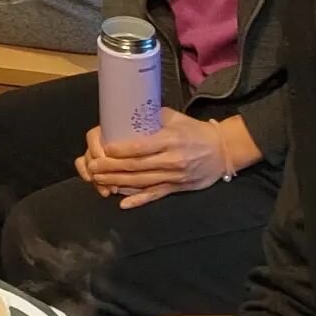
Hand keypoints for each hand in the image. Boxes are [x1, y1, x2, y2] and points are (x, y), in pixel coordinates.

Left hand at [76, 109, 231, 208]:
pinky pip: (155, 195)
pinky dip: (139, 200)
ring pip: (142, 182)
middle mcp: (171, 160)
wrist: (222, 150)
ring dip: (118, 182)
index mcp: (170, 140)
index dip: (121, 150)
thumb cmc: (194, 130)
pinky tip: (123, 203)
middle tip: (93, 168)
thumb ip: (152, 116)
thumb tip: (127, 112)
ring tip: (99, 180)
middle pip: (137, 166)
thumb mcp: (175, 117)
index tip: (104, 149)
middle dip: (111, 168)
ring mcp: (174, 177)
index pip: (141, 147)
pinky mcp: (177, 188)